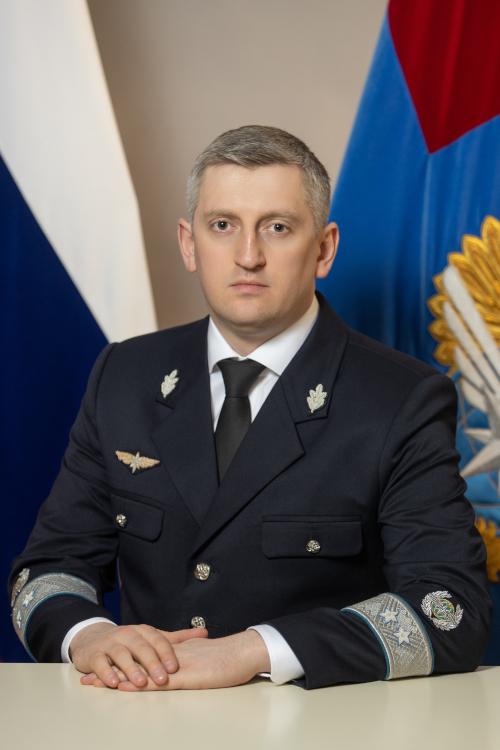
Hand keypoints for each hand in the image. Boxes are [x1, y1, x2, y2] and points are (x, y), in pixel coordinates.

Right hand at [72, 622, 206, 688]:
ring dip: (130, 668)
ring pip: (120, 654)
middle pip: (140, 647)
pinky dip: (106, 672)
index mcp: (143, 631)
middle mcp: (127, 635)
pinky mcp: (93, 655)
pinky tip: (113, 682)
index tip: (174, 668)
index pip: (157, 640)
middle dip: (151, 663)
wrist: (93, 639)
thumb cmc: (129, 642)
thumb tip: (205, 632)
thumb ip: (177, 639)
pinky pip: (100, 663)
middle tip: (161, 679)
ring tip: (140, 682)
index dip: (166, 653)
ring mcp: (109, 644)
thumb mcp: (152, 638)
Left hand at [83, 630, 270, 690]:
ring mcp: (176, 667)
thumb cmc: (229, 657)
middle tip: (86, 677)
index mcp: (175, 653)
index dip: (122, 661)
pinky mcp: (184, 677)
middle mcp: (170, 658)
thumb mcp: (205, 656)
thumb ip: (191, 656)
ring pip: (140, 672)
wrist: (245, 651)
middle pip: (134, 664)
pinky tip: (123, 687)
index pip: (142, 656)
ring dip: (116, 678)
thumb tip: (179, 661)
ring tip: (93, 683)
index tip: (103, 665)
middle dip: (110, 670)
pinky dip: (138, 684)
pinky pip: (156, 682)